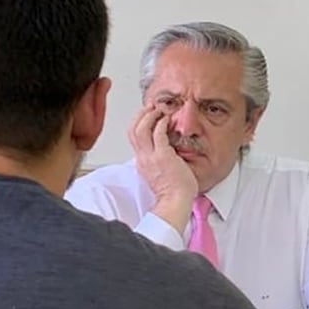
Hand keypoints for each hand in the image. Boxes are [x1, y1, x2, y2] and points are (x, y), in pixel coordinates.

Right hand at [128, 105, 197, 232]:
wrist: (175, 201)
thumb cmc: (173, 191)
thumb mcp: (159, 172)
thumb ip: (157, 159)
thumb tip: (165, 148)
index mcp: (142, 161)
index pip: (133, 137)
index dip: (138, 122)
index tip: (147, 114)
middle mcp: (143, 158)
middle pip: (132, 129)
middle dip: (141, 114)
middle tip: (151, 107)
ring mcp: (152, 157)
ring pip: (141, 129)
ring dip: (149, 116)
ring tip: (159, 110)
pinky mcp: (163, 157)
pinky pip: (158, 133)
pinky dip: (162, 123)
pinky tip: (167, 120)